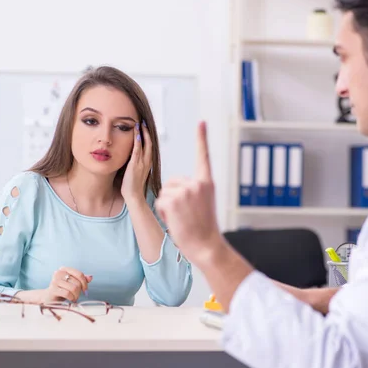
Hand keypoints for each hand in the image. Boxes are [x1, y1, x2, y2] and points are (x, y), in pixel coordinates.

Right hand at [42, 267, 92, 303]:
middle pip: (77, 282)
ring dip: (76, 296)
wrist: (48, 298)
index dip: (85, 283)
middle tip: (76, 296)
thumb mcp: (72, 283)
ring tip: (74, 298)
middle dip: (79, 292)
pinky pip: (68, 294)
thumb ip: (81, 279)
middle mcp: (59, 273)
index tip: (85, 290)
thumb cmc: (62, 289)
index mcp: (64, 269)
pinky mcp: (53, 289)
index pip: (80, 274)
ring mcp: (55, 281)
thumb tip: (90, 277)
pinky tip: (70, 300)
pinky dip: (71, 298)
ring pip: (74, 288)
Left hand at [121, 121, 151, 202]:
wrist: (133, 196)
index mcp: (148, 163)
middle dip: (147, 132)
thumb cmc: (132, 186)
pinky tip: (136, 133)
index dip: (148, 137)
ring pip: (145, 144)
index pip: (150, 146)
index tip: (145, 128)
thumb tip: (129, 156)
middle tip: (143, 123)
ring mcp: (142, 162)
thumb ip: (134, 163)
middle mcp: (147, 161)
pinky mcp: (136, 164)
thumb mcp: (135, 172)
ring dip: (143, 133)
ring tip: (140, 124)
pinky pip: (137, 150)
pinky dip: (138, 141)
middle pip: (150, 143)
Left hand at [155, 121, 224, 265]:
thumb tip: (176, 187)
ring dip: (168, 206)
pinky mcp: (175, 198)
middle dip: (172, 198)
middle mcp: (198, 183)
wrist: (206, 245)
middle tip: (186, 214)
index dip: (202, 138)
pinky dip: (164, 212)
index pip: (204, 156)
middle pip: (172, 182)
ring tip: (182, 218)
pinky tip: (176, 220)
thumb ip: (193, 191)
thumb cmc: (203, 229)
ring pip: (164, 192)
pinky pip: (160, 201)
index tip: (201, 122)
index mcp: (207, 183)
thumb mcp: (203, 204)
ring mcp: (186, 190)